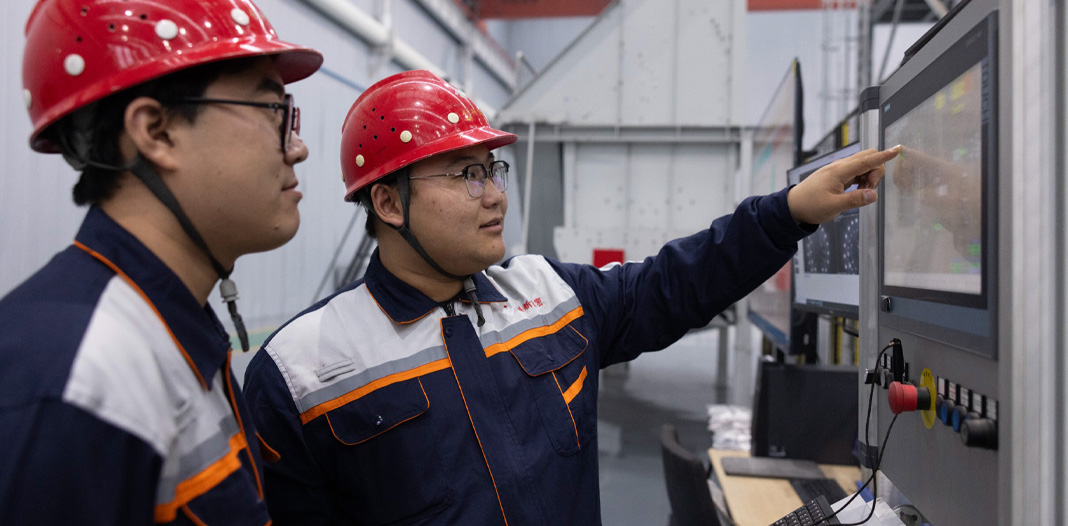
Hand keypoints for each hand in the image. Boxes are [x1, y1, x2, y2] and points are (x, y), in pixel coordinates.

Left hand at [787, 145, 901, 224]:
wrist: (793, 206)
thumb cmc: (810, 206)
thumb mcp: (833, 206)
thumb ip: (855, 200)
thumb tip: (874, 195)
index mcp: (839, 171)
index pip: (866, 160)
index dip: (883, 156)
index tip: (897, 149)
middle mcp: (840, 166)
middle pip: (868, 157)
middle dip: (876, 170)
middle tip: (868, 189)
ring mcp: (839, 170)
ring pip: (863, 164)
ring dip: (869, 176)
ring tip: (861, 192)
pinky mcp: (838, 175)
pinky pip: (857, 171)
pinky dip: (863, 178)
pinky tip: (858, 190)